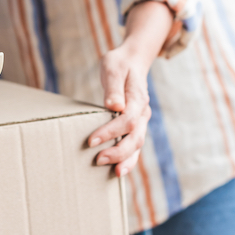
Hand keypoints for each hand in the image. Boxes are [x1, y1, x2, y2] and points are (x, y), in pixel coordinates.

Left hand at [88, 0, 172, 175]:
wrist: (132, 61)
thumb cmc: (119, 64)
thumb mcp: (113, 69)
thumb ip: (113, 88)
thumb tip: (114, 106)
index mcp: (138, 98)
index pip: (127, 120)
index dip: (110, 132)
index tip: (91, 140)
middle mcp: (142, 112)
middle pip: (135, 137)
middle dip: (118, 152)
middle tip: (98, 160)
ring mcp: (141, 120)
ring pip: (138, 144)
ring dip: (126, 159)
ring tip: (114, 173)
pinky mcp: (135, 125)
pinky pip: (134, 145)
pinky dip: (129, 158)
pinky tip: (118, 169)